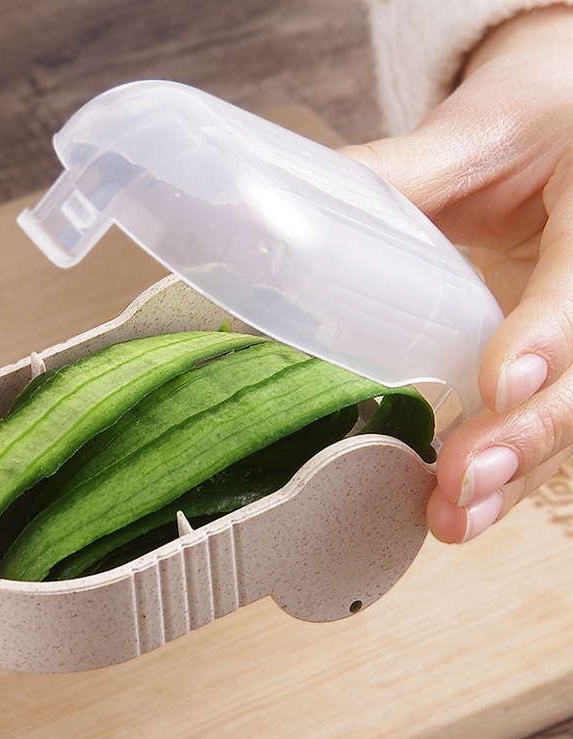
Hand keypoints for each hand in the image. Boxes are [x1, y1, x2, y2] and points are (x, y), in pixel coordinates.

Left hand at [343, 6, 572, 542]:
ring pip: (569, 419)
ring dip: (513, 474)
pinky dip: (502, 469)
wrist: (561, 149)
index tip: (502, 385)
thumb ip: (398, 175)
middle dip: (528, 433)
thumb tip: (280, 212)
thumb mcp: (474, 137)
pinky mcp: (560, 371)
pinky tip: (457, 506)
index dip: (549, 333)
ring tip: (456, 518)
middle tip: (466, 482)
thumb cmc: (526, 135)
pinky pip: (541, 424)